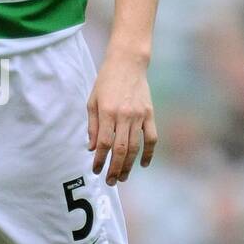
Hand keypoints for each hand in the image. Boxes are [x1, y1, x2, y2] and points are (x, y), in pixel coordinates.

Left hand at [86, 49, 156, 183]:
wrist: (128, 63)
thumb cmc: (106, 81)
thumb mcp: (92, 101)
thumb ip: (92, 126)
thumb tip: (92, 148)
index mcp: (107, 112)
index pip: (104, 143)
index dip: (100, 160)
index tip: (96, 170)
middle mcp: (124, 115)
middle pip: (121, 149)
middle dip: (115, 168)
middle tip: (110, 181)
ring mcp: (139, 115)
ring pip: (136, 147)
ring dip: (129, 165)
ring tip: (122, 177)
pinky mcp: (150, 114)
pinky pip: (151, 138)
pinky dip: (149, 153)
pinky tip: (143, 165)